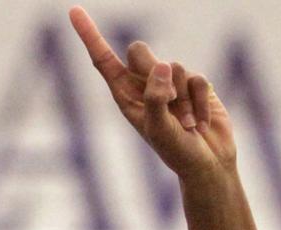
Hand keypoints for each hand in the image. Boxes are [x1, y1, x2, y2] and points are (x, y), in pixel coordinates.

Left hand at [69, 6, 234, 177]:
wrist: (206, 164)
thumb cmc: (176, 152)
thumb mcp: (160, 130)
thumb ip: (156, 98)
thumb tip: (161, 65)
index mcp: (125, 98)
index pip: (103, 61)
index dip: (89, 36)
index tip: (73, 11)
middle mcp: (144, 87)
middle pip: (139, 51)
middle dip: (151, 67)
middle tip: (167, 101)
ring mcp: (170, 84)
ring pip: (173, 65)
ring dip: (183, 100)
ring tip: (185, 125)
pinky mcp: (194, 85)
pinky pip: (197, 77)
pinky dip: (200, 102)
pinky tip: (200, 123)